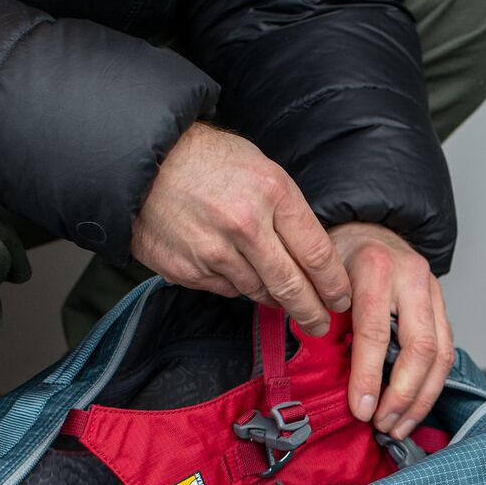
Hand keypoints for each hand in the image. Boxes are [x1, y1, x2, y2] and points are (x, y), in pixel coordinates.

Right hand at [131, 125, 349, 335]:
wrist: (145, 161)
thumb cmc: (209, 160)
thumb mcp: (261, 170)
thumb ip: (287, 214)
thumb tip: (311, 260)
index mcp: (273, 193)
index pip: (317, 254)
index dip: (334, 284)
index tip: (340, 299)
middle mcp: (246, 225)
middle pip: (292, 286)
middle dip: (312, 312)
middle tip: (320, 324)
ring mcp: (214, 251)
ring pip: (259, 293)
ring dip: (272, 298)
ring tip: (279, 297)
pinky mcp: (188, 270)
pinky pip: (226, 290)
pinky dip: (235, 285)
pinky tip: (232, 268)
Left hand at [331, 223, 454, 438]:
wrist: (367, 229)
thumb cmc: (337, 258)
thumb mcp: (319, 280)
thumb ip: (322, 321)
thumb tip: (326, 379)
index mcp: (375, 267)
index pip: (376, 332)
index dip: (369, 377)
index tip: (361, 410)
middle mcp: (412, 277)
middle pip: (420, 346)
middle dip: (403, 394)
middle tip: (383, 424)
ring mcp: (434, 290)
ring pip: (441, 354)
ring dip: (422, 398)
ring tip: (399, 425)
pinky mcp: (443, 305)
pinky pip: (446, 352)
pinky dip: (431, 385)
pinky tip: (413, 407)